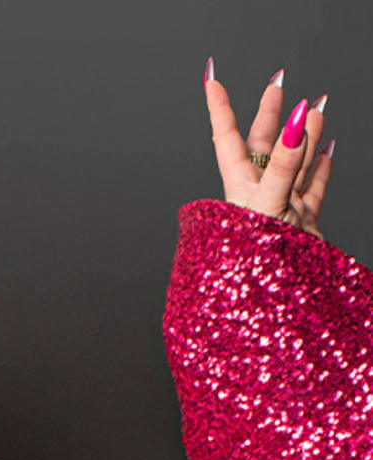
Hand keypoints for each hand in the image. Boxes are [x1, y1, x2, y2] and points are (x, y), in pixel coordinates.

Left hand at [203, 58, 332, 238]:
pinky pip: (313, 189)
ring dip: (305, 135)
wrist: (275, 298)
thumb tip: (293, 124)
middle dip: (270, 114)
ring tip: (314, 108)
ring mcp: (280, 206)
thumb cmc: (257, 256)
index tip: (211, 82)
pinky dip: (321, 170)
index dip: (221, 109)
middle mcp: (257, 193)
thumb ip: (282, 164)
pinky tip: (328, 153)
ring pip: (293, 162)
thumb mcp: (268, 203)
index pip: (228, 138)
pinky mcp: (301, 222)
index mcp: (239, 186)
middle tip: (276, 84)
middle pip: (262, 144)